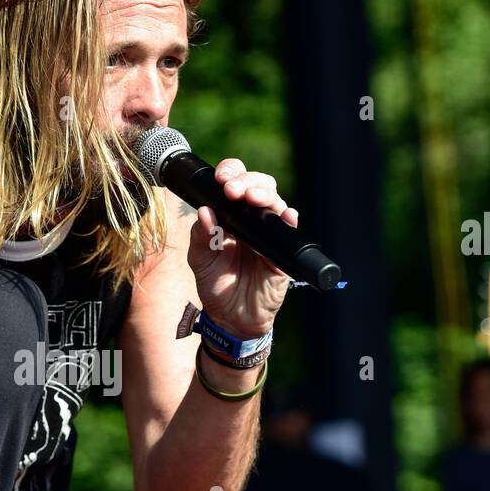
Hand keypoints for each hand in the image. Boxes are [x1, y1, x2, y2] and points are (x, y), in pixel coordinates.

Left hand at [186, 158, 296, 337]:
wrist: (231, 317)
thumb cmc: (215, 284)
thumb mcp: (200, 259)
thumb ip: (201, 235)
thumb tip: (205, 211)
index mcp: (231, 214)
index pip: (235, 182)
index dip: (231, 173)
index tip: (220, 178)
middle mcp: (252, 219)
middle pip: (259, 185)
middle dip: (247, 181)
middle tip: (232, 190)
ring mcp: (269, 234)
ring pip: (275, 203)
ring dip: (265, 195)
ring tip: (251, 198)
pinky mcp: (282, 252)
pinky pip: (290, 231)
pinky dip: (289, 220)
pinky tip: (286, 216)